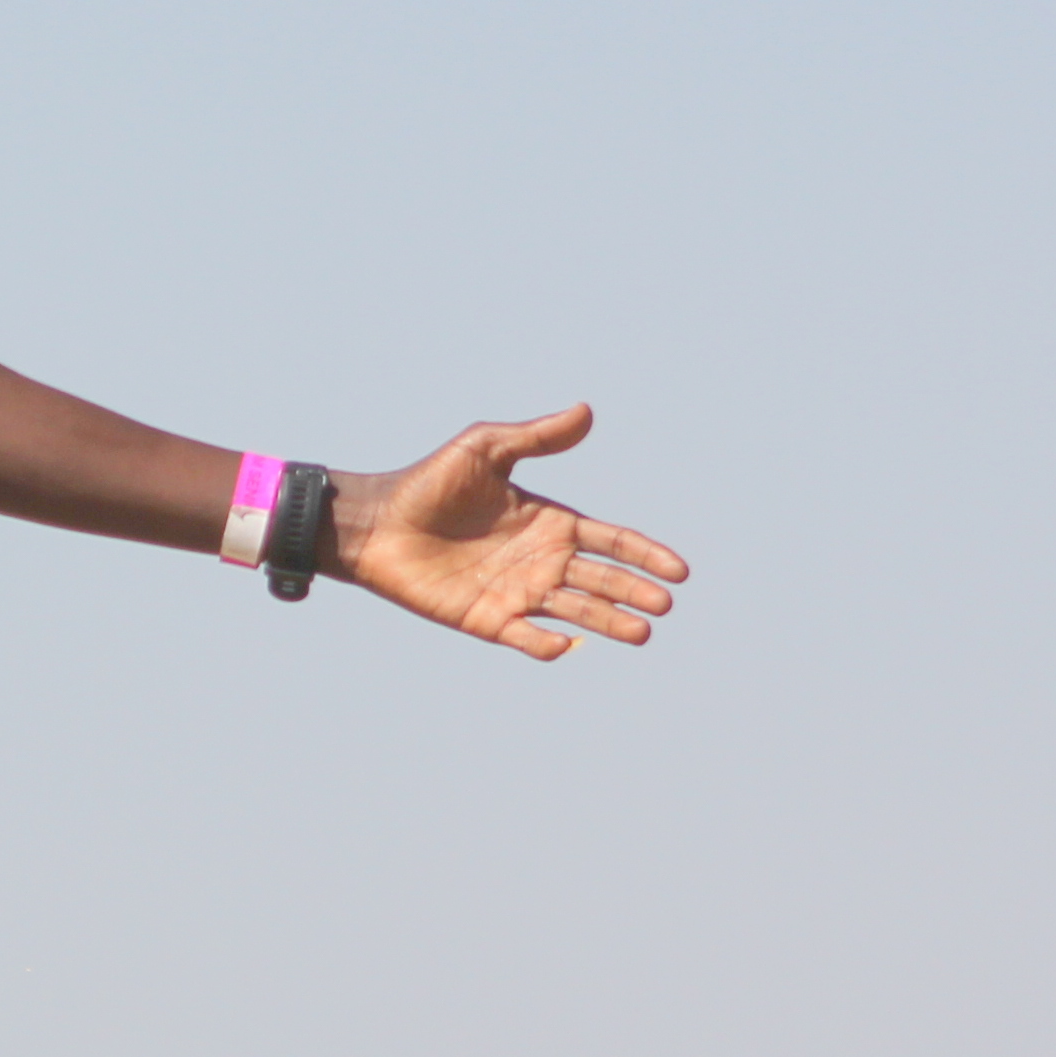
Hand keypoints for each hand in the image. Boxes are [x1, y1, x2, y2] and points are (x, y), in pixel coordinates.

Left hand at [340, 404, 686, 660]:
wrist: (375, 521)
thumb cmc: (428, 483)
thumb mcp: (485, 450)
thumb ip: (535, 437)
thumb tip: (586, 411)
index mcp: (550, 523)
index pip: (611, 541)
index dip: (644, 554)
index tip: (679, 570)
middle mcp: (541, 561)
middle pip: (601, 580)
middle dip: (635, 592)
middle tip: (665, 606)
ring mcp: (515, 592)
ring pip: (574, 611)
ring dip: (607, 622)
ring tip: (641, 634)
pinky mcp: (484, 619)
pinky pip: (522, 636)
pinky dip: (543, 644)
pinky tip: (562, 645)